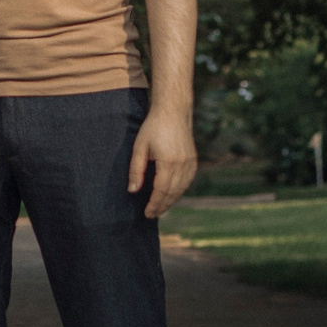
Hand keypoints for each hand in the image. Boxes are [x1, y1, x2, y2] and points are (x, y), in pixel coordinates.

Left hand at [128, 103, 196, 220]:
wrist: (173, 111)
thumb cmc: (153, 127)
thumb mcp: (139, 147)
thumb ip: (136, 170)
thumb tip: (133, 191)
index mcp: (168, 162)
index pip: (161, 190)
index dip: (154, 204)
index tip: (147, 213)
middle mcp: (182, 164)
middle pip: (172, 193)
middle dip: (162, 206)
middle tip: (151, 215)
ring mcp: (190, 162)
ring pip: (181, 189)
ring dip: (171, 201)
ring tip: (160, 209)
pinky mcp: (193, 160)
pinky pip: (187, 181)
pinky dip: (179, 191)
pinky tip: (171, 195)